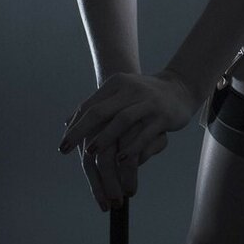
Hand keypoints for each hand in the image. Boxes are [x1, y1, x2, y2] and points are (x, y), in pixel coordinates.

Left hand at [59, 70, 195, 199]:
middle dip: (81, 132)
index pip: (90, 106)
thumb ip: (96, 106)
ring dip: (105, 138)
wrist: (180, 88)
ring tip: (90, 154)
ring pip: (122, 121)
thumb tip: (67, 122)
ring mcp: (147, 102)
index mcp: (117, 84)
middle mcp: (130, 90)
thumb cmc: (144, 96)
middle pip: (101, 111)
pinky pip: (145, 132)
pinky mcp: (162, 115)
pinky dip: (132, 146)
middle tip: (66, 150)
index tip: (62, 147)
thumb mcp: (120, 93)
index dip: (75, 126)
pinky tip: (122, 159)